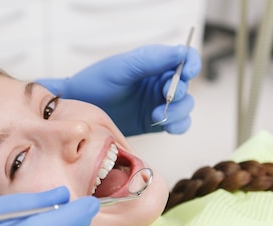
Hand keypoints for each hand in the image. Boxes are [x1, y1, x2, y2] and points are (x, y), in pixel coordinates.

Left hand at [38, 44, 200, 135]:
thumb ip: (151, 60)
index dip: (191, 64)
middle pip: (187, 86)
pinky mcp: (155, 122)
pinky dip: (177, 125)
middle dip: (180, 93)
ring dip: (178, 111)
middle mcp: (159, 82)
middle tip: (165, 98)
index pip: (184, 59)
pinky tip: (166, 125)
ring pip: (185, 107)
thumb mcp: (122, 68)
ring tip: (156, 115)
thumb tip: (180, 52)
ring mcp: (158, 103)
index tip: (186, 73)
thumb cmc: (95, 84)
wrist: (81, 111)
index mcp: (154, 63)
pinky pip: (177, 124)